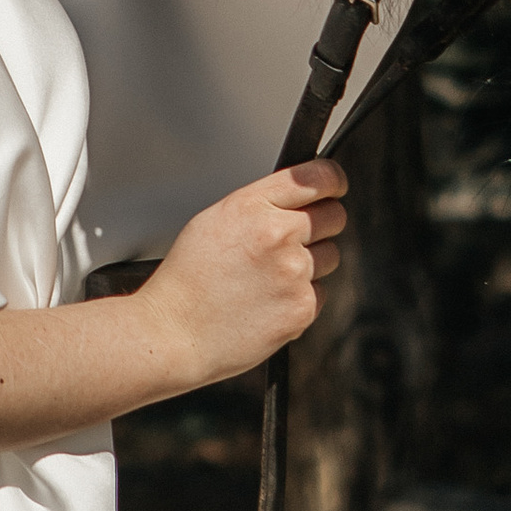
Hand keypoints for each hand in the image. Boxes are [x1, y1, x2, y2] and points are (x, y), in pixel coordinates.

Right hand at [140, 160, 344, 393]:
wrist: (175, 332)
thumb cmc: (187, 281)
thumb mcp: (214, 221)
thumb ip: (260, 205)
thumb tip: (295, 201)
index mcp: (253, 206)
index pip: (316, 178)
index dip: (332, 180)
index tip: (335, 186)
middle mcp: (279, 235)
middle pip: (334, 216)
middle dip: (322, 223)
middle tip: (297, 239)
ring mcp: (294, 272)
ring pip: (329, 256)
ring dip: (309, 263)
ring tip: (268, 277)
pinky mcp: (302, 307)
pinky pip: (319, 292)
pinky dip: (299, 297)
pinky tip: (267, 301)